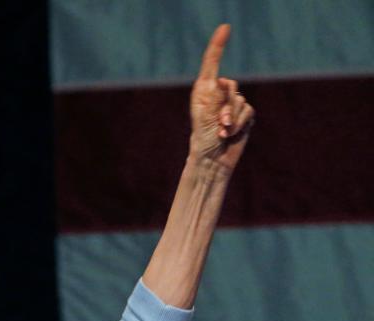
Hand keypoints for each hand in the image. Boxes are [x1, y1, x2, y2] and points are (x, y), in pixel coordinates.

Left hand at [189, 24, 254, 170]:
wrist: (213, 160)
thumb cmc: (203, 139)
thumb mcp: (206, 117)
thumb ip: (216, 98)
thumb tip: (223, 81)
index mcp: (203, 91)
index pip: (212, 63)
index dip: (218, 45)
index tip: (225, 27)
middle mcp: (217, 94)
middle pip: (231, 86)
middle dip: (227, 106)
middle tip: (219, 124)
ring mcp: (231, 104)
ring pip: (241, 101)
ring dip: (233, 119)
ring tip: (222, 132)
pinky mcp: (244, 115)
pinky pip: (249, 111)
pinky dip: (241, 124)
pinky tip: (230, 135)